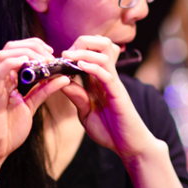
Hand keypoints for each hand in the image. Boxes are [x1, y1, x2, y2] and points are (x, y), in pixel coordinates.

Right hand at [0, 38, 70, 170]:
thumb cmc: (7, 131)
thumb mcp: (30, 106)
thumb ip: (43, 91)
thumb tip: (63, 78)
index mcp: (3, 78)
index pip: (16, 50)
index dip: (34, 46)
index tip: (51, 53)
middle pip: (11, 47)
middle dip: (33, 46)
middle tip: (51, 56)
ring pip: (4, 54)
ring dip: (27, 53)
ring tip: (44, 61)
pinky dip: (13, 63)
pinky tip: (27, 63)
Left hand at [60, 35, 155, 158]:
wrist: (128, 146)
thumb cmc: (109, 130)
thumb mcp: (85, 112)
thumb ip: (76, 96)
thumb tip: (61, 81)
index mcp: (98, 80)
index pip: (91, 53)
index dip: (75, 49)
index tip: (60, 57)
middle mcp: (107, 77)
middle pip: (102, 45)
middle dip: (83, 42)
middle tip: (67, 52)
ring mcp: (114, 84)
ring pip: (105, 54)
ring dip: (85, 51)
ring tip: (69, 56)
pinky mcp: (118, 94)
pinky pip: (107, 74)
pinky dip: (93, 67)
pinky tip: (80, 66)